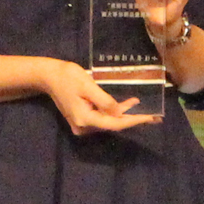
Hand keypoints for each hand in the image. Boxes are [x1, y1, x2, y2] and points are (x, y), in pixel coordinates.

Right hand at [41, 59, 159, 135]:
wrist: (49, 76)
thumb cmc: (68, 77)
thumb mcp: (88, 86)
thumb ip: (105, 101)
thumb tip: (120, 113)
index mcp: (85, 119)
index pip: (114, 124)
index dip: (133, 121)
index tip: (150, 118)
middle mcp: (83, 127)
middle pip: (112, 125)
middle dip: (132, 119)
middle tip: (154, 116)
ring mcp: (82, 125)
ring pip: (108, 122)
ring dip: (124, 114)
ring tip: (142, 106)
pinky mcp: (82, 119)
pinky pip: (102, 118)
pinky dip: (114, 112)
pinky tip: (126, 105)